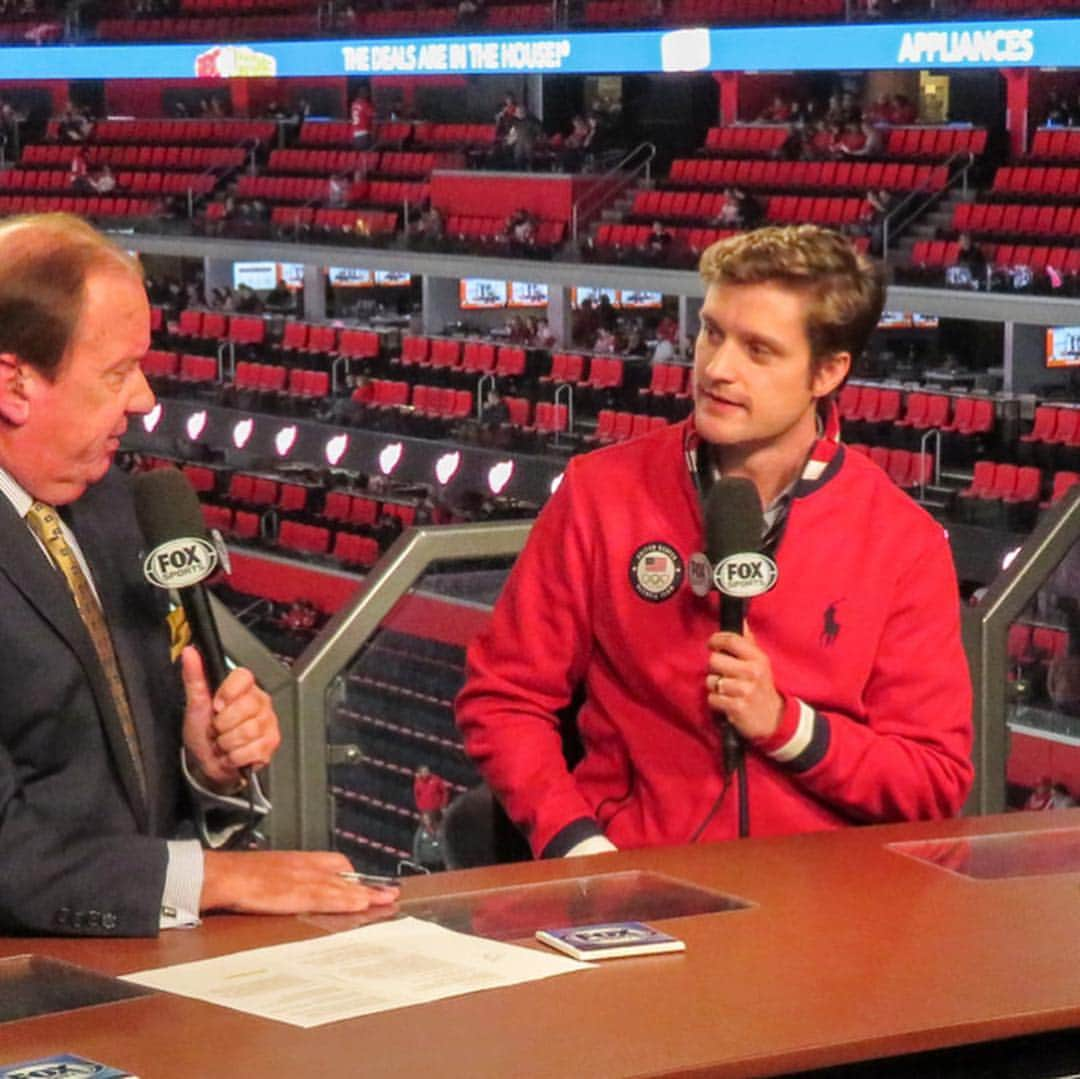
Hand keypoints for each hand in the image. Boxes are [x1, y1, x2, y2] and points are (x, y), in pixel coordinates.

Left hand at [181, 646, 280, 789]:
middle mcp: (261, 703)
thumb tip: (189, 652)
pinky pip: (252, 749)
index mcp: (245, 689)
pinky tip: (233, 753)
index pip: (243, 677)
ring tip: (224, 743)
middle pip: (243, 708)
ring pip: (247, 731)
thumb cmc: (203, 733)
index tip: (216, 706)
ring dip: (227, 743)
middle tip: (218, 729)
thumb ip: (194, 677)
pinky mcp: (271, 743)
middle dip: (222, 725)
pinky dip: (235, 757)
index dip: (227, 693)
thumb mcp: (195, 704)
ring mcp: (268, 723)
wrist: (207, 764)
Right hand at [201, 850, 399, 914]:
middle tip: (390, 894)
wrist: (220, 875)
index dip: (353, 876)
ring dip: (365, 893)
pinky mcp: (296, 892)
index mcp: (297, 860)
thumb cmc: (236, 875)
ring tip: (386, 900)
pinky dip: (347, 900)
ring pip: (341, 885)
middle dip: (367, 884)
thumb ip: (283, 879)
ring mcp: (302, 878)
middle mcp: (304, 866)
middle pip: (344, 872)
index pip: (335, 863)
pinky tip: (361, 904)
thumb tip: (289, 891)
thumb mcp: (266, 871)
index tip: (370, 885)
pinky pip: (328, 896)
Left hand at [705, 627, 783, 740]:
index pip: (731, 640)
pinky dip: (716, 702)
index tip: (713, 644)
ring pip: (711, 681)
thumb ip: (748, 642)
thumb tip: (741, 621)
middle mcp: (752, 672)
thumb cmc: (762, 687)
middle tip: (724, 674)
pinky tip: (727, 702)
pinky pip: (712, 699)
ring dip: (715, 687)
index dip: (716, 640)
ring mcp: (744, 690)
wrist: (773, 719)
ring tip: (727, 690)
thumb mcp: (760, 664)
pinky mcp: (736, 707)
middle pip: (714, 660)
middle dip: (715, 668)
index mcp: (758, 659)